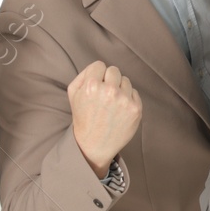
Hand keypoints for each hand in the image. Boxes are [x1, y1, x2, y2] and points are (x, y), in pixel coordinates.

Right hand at [68, 61, 142, 178]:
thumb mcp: (73, 94)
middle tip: (104, 95)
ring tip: (111, 104)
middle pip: (114, 70)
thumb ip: (83, 75)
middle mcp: (110, 91)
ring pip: (126, 80)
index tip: (96, 86)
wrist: (94, 145)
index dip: (97, 75)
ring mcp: (125, 100)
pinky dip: (128, 99)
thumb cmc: (83, 118)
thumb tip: (98, 66)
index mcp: (92, 86)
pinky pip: (135, 92)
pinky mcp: (136, 109)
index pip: (100, 65)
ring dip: (119, 89)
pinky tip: (119, 109)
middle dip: (109, 80)